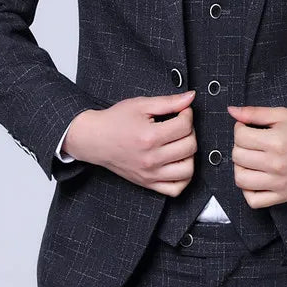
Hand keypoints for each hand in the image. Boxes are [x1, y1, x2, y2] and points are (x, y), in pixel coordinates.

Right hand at [64, 90, 197, 195]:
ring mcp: (150, 174)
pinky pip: (176, 189)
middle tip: (180, 126)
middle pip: (189, 147)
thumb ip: (169, 102)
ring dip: (189, 155)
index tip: (182, 112)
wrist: (94, 139)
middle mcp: (151, 159)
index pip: (185, 126)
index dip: (187, 114)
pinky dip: (183, 178)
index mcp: (149, 137)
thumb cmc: (115, 121)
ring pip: (187, 170)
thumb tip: (191, 97)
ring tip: (180, 144)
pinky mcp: (148, 183)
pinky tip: (178, 164)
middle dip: (189, 132)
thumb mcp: (141, 105)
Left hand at [227, 104, 286, 208]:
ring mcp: (278, 183)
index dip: (240, 129)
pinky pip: (253, 201)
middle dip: (239, 146)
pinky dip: (248, 191)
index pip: (239, 137)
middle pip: (237, 157)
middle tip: (250, 143)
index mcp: (276, 142)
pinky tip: (254, 178)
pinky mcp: (282, 196)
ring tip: (250, 161)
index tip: (247, 129)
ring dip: (240, 168)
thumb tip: (231, 111)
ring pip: (240, 179)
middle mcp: (276, 164)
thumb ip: (254, 113)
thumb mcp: (281, 115)